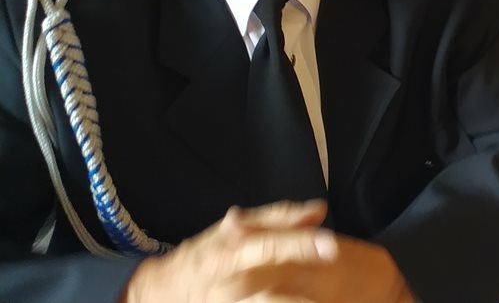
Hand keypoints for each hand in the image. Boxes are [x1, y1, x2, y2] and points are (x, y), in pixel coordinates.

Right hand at [121, 202, 413, 302]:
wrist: (163, 289)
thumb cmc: (210, 253)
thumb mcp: (238, 228)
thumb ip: (279, 218)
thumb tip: (320, 209)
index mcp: (236, 248)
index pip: (272, 243)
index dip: (302, 244)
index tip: (332, 245)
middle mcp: (232, 279)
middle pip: (270, 284)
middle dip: (300, 290)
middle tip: (332, 281)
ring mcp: (229, 301)